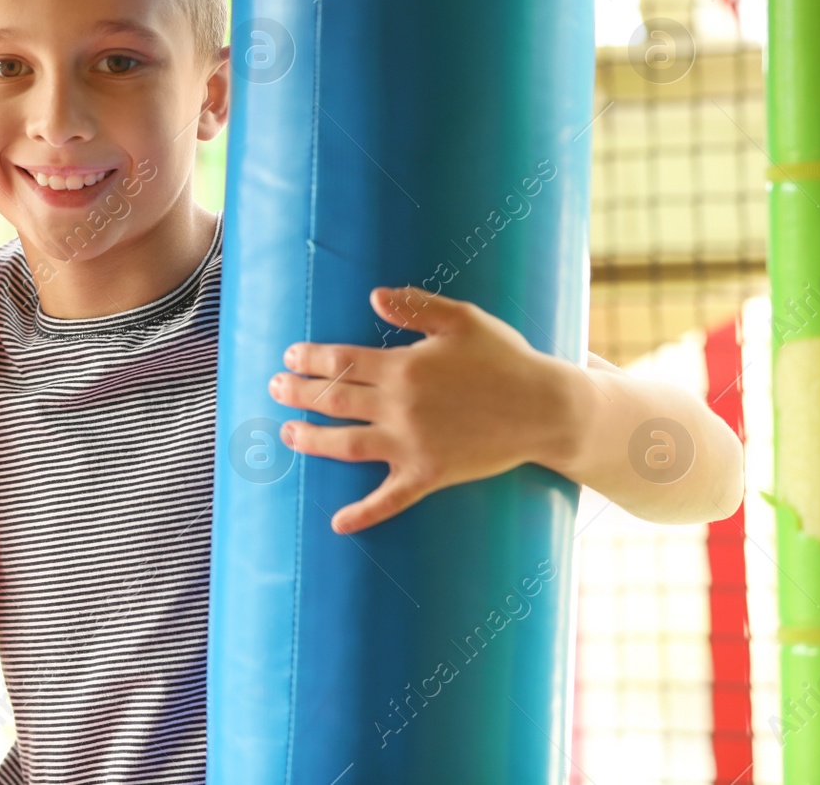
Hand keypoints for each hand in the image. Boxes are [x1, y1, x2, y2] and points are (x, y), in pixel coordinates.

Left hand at [268, 286, 582, 534]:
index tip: (289, 356)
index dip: (309, 359)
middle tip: (273, 387)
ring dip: (310, 440)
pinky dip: (363, 513)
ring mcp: (411, 444)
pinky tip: (337, 522)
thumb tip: (372, 295)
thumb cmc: (505, 359)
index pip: (340, 361)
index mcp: (403, 367)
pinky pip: (389, 500)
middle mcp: (399, 406)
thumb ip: (415, 306)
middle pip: (332, 400)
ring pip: (345, 445)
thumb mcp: (463, 320)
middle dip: (297, 393)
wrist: (546, 409)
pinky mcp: (429, 475)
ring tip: (286, 433)